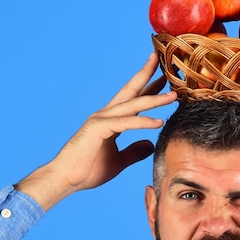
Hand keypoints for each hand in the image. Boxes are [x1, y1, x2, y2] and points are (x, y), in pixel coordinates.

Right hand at [16, 54, 175, 209]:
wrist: (65, 180)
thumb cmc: (87, 170)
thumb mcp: (119, 161)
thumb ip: (134, 151)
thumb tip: (150, 144)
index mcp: (110, 120)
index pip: (133, 100)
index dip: (149, 88)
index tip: (165, 78)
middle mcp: (105, 115)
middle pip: (131, 91)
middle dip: (147, 74)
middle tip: (163, 59)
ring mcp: (100, 120)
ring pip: (132, 105)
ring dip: (154, 99)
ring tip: (174, 95)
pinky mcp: (98, 129)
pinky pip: (125, 123)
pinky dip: (142, 122)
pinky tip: (159, 122)